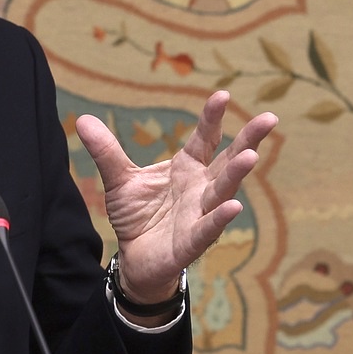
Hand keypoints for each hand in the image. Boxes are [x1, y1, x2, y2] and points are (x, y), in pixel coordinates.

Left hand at [75, 92, 276, 305]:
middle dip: (249, 140)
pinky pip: (208, 228)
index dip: (212, 118)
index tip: (221, 95)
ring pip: (223, 191)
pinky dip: (220, 218)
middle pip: (228, 160)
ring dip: (237, 174)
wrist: (134, 258)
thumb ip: (107, 152)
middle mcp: (201, 188)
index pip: (205, 138)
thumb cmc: (137, 216)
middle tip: (269, 119)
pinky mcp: (192, 242)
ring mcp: (200, 214)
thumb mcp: (119, 180)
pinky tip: (234, 206)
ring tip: (252, 156)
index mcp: (188, 168)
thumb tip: (83, 119)